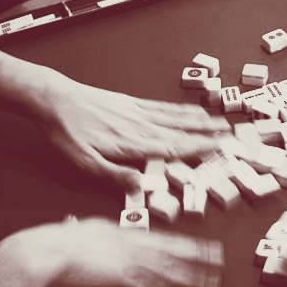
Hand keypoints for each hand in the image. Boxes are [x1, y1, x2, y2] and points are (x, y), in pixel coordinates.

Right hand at [0, 218, 223, 286]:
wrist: (44, 253)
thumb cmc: (56, 243)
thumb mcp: (83, 230)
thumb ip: (95, 230)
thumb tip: (91, 226)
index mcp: (126, 232)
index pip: (166, 239)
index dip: (190, 244)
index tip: (207, 247)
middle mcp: (134, 244)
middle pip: (175, 253)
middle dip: (201, 259)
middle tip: (222, 263)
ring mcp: (131, 261)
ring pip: (172, 273)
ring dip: (195, 282)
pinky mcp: (123, 280)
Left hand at [30, 68, 229, 190]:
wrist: (55, 99)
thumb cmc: (68, 134)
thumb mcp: (83, 162)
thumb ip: (114, 174)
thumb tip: (142, 187)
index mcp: (133, 144)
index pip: (173, 148)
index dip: (198, 148)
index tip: (220, 148)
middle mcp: (142, 126)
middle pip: (181, 131)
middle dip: (208, 133)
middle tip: (231, 134)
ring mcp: (139, 113)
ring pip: (176, 117)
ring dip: (201, 120)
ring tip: (221, 121)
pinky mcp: (133, 103)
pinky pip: (163, 107)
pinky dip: (182, 109)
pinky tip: (193, 110)